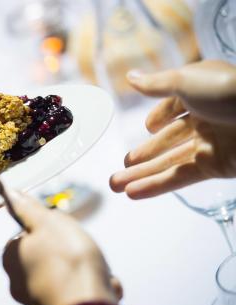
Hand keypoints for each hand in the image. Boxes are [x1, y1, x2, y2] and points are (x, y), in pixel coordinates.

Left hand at [2, 192, 121, 304]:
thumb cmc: (69, 263)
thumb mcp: (48, 222)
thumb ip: (28, 208)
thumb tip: (12, 195)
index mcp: (11, 257)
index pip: (25, 234)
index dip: (46, 228)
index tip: (61, 229)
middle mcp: (18, 281)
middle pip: (46, 254)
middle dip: (67, 250)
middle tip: (79, 248)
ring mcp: (37, 299)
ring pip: (64, 273)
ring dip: (81, 268)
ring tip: (94, 268)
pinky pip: (75, 291)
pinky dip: (88, 285)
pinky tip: (99, 283)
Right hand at [110, 60, 235, 198]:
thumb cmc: (228, 90)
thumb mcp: (184, 80)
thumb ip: (155, 84)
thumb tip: (130, 78)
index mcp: (199, 95)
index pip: (173, 108)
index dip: (158, 119)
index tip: (148, 127)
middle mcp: (204, 120)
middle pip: (166, 141)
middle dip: (142, 155)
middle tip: (121, 167)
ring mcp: (210, 145)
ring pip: (168, 162)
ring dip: (142, 175)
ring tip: (116, 185)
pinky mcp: (215, 167)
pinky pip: (180, 177)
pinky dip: (156, 186)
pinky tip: (135, 191)